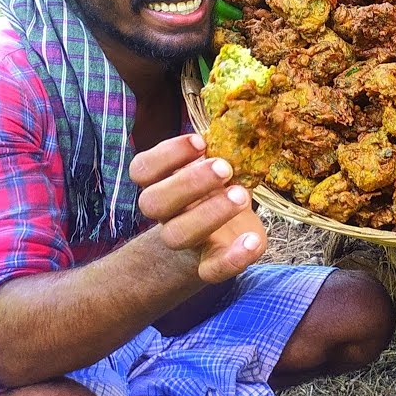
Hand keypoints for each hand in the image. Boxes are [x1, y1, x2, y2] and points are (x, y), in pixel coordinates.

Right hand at [131, 134, 266, 282]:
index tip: (200, 141)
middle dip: (188, 182)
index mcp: (164, 184)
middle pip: (153, 202)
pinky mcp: (210, 265)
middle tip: (224, 167)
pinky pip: (213, 270)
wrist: (223, 238)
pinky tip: (253, 240)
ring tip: (241, 195)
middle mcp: (168, 214)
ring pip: (177, 234)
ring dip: (209, 213)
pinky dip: (233, 258)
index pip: (142, 169)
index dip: (166, 154)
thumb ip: (215, 154)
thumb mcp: (213, 169)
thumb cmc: (217, 192)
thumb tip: (235, 125)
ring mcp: (187, 242)